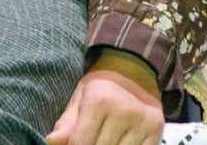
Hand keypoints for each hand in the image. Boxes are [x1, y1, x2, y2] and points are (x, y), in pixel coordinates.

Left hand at [45, 49, 162, 144]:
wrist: (136, 69)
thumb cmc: (101, 86)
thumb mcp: (80, 98)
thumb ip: (66, 124)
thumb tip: (50, 142)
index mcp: (98, 101)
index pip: (80, 144)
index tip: (73, 144)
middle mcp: (123, 111)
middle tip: (91, 138)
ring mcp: (142, 122)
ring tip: (104, 139)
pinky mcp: (157, 130)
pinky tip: (119, 142)